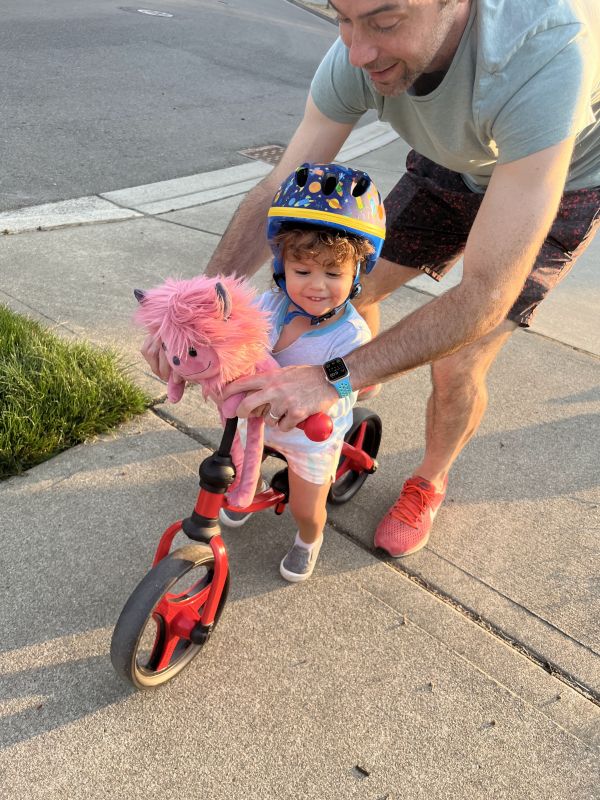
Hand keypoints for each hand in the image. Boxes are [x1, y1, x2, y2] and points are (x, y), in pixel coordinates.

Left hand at [221, 365, 338, 431]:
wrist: (329, 379)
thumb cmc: (308, 375)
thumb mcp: (285, 372)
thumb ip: (271, 382)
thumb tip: (256, 394)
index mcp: (271, 378)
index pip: (244, 383)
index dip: (230, 390)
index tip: (222, 396)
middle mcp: (274, 389)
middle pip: (247, 404)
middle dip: (242, 412)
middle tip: (243, 415)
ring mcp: (284, 402)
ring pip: (268, 420)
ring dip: (275, 420)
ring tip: (285, 412)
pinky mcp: (296, 413)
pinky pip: (283, 427)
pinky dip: (288, 425)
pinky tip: (295, 418)